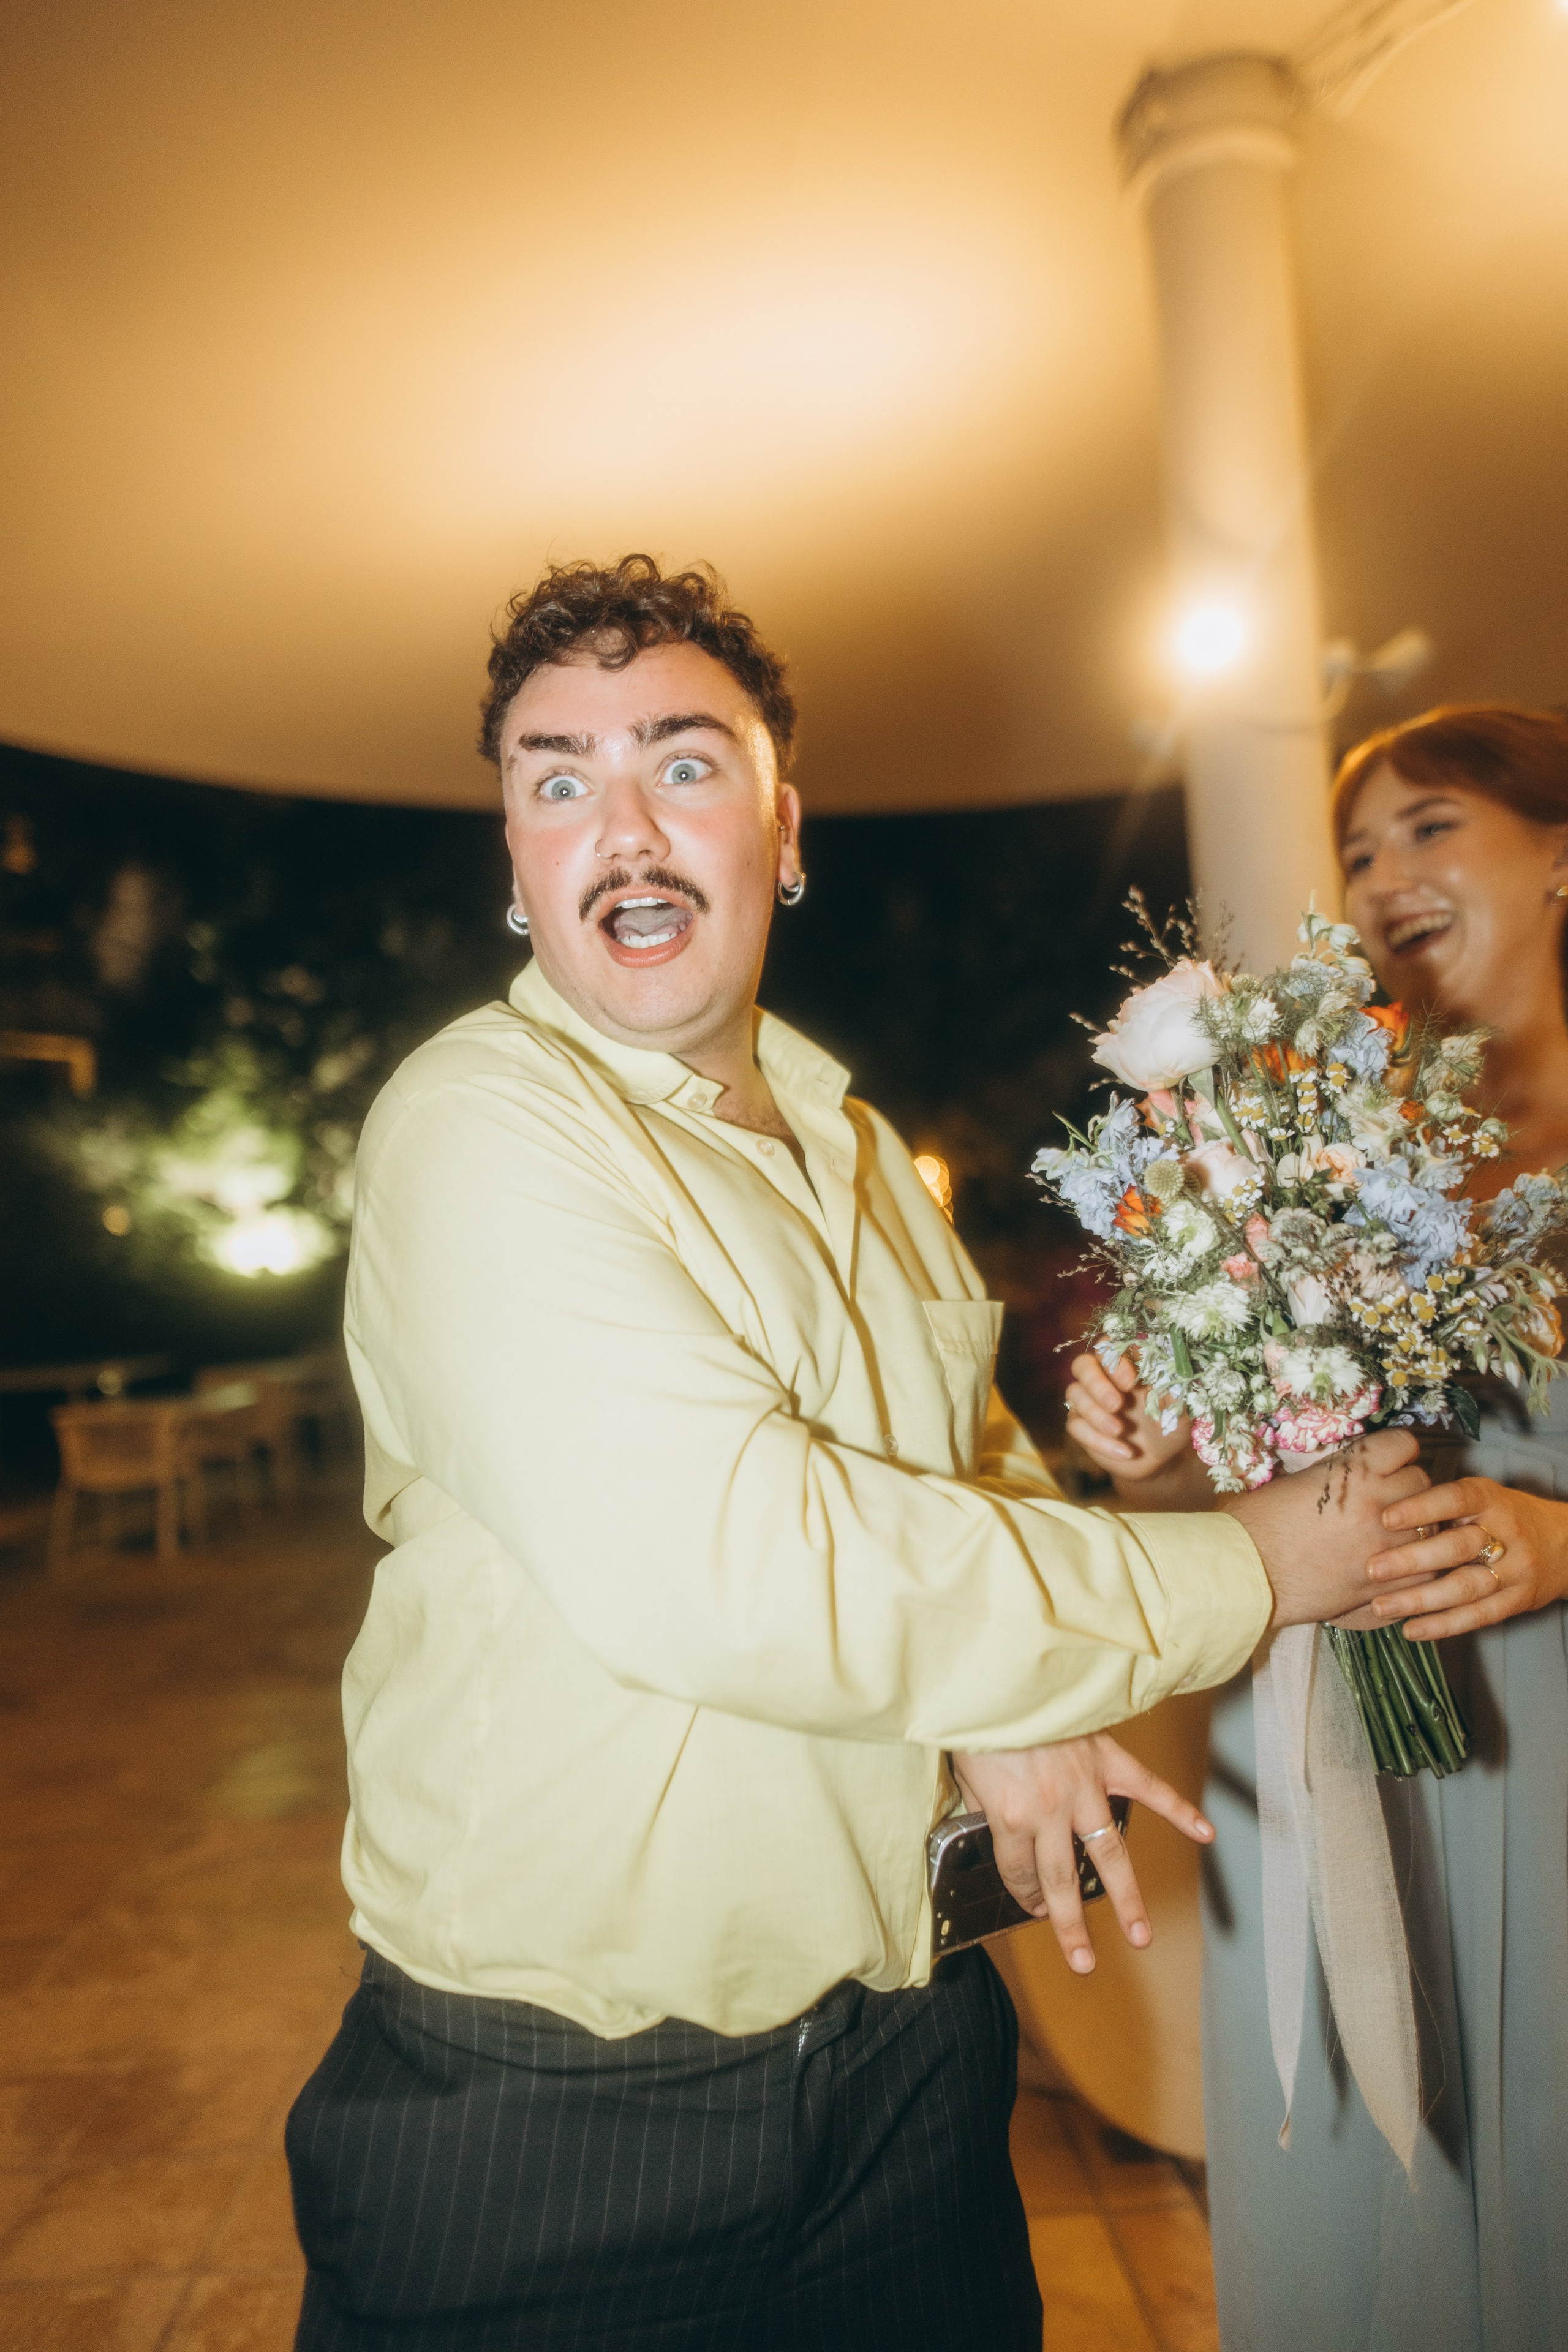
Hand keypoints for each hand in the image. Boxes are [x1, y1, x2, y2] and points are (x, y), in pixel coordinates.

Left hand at [950, 1734, 1213, 1977]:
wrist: (999, 1671)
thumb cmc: (976, 1720)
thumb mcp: (963, 1771)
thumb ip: (978, 1807)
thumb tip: (985, 1828)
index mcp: (1012, 1815)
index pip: (1021, 1873)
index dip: (1024, 1896)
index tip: (1032, 1909)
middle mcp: (1051, 1809)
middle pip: (1061, 1879)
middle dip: (1069, 1923)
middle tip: (1083, 1962)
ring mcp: (1084, 1786)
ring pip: (1109, 1852)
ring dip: (1127, 1896)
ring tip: (1141, 1934)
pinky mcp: (1106, 1758)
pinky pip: (1149, 1788)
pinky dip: (1179, 1810)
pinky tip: (1205, 1833)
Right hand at [1065, 1352, 1192, 1481]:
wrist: (1158, 1459)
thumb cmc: (1169, 1426)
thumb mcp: (1178, 1411)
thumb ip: (1173, 1392)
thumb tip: (1174, 1373)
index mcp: (1128, 1366)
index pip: (1110, 1348)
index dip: (1115, 1360)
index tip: (1130, 1382)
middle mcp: (1104, 1378)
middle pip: (1083, 1365)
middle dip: (1096, 1383)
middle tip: (1116, 1404)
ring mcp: (1089, 1400)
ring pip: (1075, 1394)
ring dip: (1096, 1415)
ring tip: (1120, 1431)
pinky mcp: (1080, 1424)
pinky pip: (1075, 1426)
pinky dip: (1098, 1440)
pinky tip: (1123, 1452)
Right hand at [1221, 1429, 1432, 1627]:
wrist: (1243, 1574)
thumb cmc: (1254, 1522)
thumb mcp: (1293, 1479)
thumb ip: (1333, 1472)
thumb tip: (1355, 1468)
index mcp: (1352, 1471)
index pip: (1404, 1445)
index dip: (1395, 1452)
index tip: (1387, 1460)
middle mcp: (1376, 1504)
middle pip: (1422, 1482)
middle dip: (1407, 1487)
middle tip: (1388, 1497)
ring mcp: (1384, 1547)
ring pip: (1431, 1526)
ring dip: (1416, 1526)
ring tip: (1394, 1532)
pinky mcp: (1383, 1584)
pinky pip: (1428, 1570)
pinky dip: (1418, 1567)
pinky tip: (1398, 1566)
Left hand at [1364, 1475, 1567, 1639]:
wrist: (1563, 1544)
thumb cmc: (1502, 1515)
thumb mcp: (1480, 1496)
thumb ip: (1441, 1502)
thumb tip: (1381, 1500)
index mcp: (1490, 1499)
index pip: (1455, 1499)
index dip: (1421, 1508)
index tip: (1385, 1518)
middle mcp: (1505, 1533)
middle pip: (1457, 1548)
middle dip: (1412, 1560)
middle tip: (1372, 1568)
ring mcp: (1514, 1570)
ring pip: (1465, 1587)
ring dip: (1420, 1600)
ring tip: (1381, 1606)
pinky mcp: (1517, 1602)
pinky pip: (1477, 1616)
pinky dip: (1443, 1626)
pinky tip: (1411, 1630)